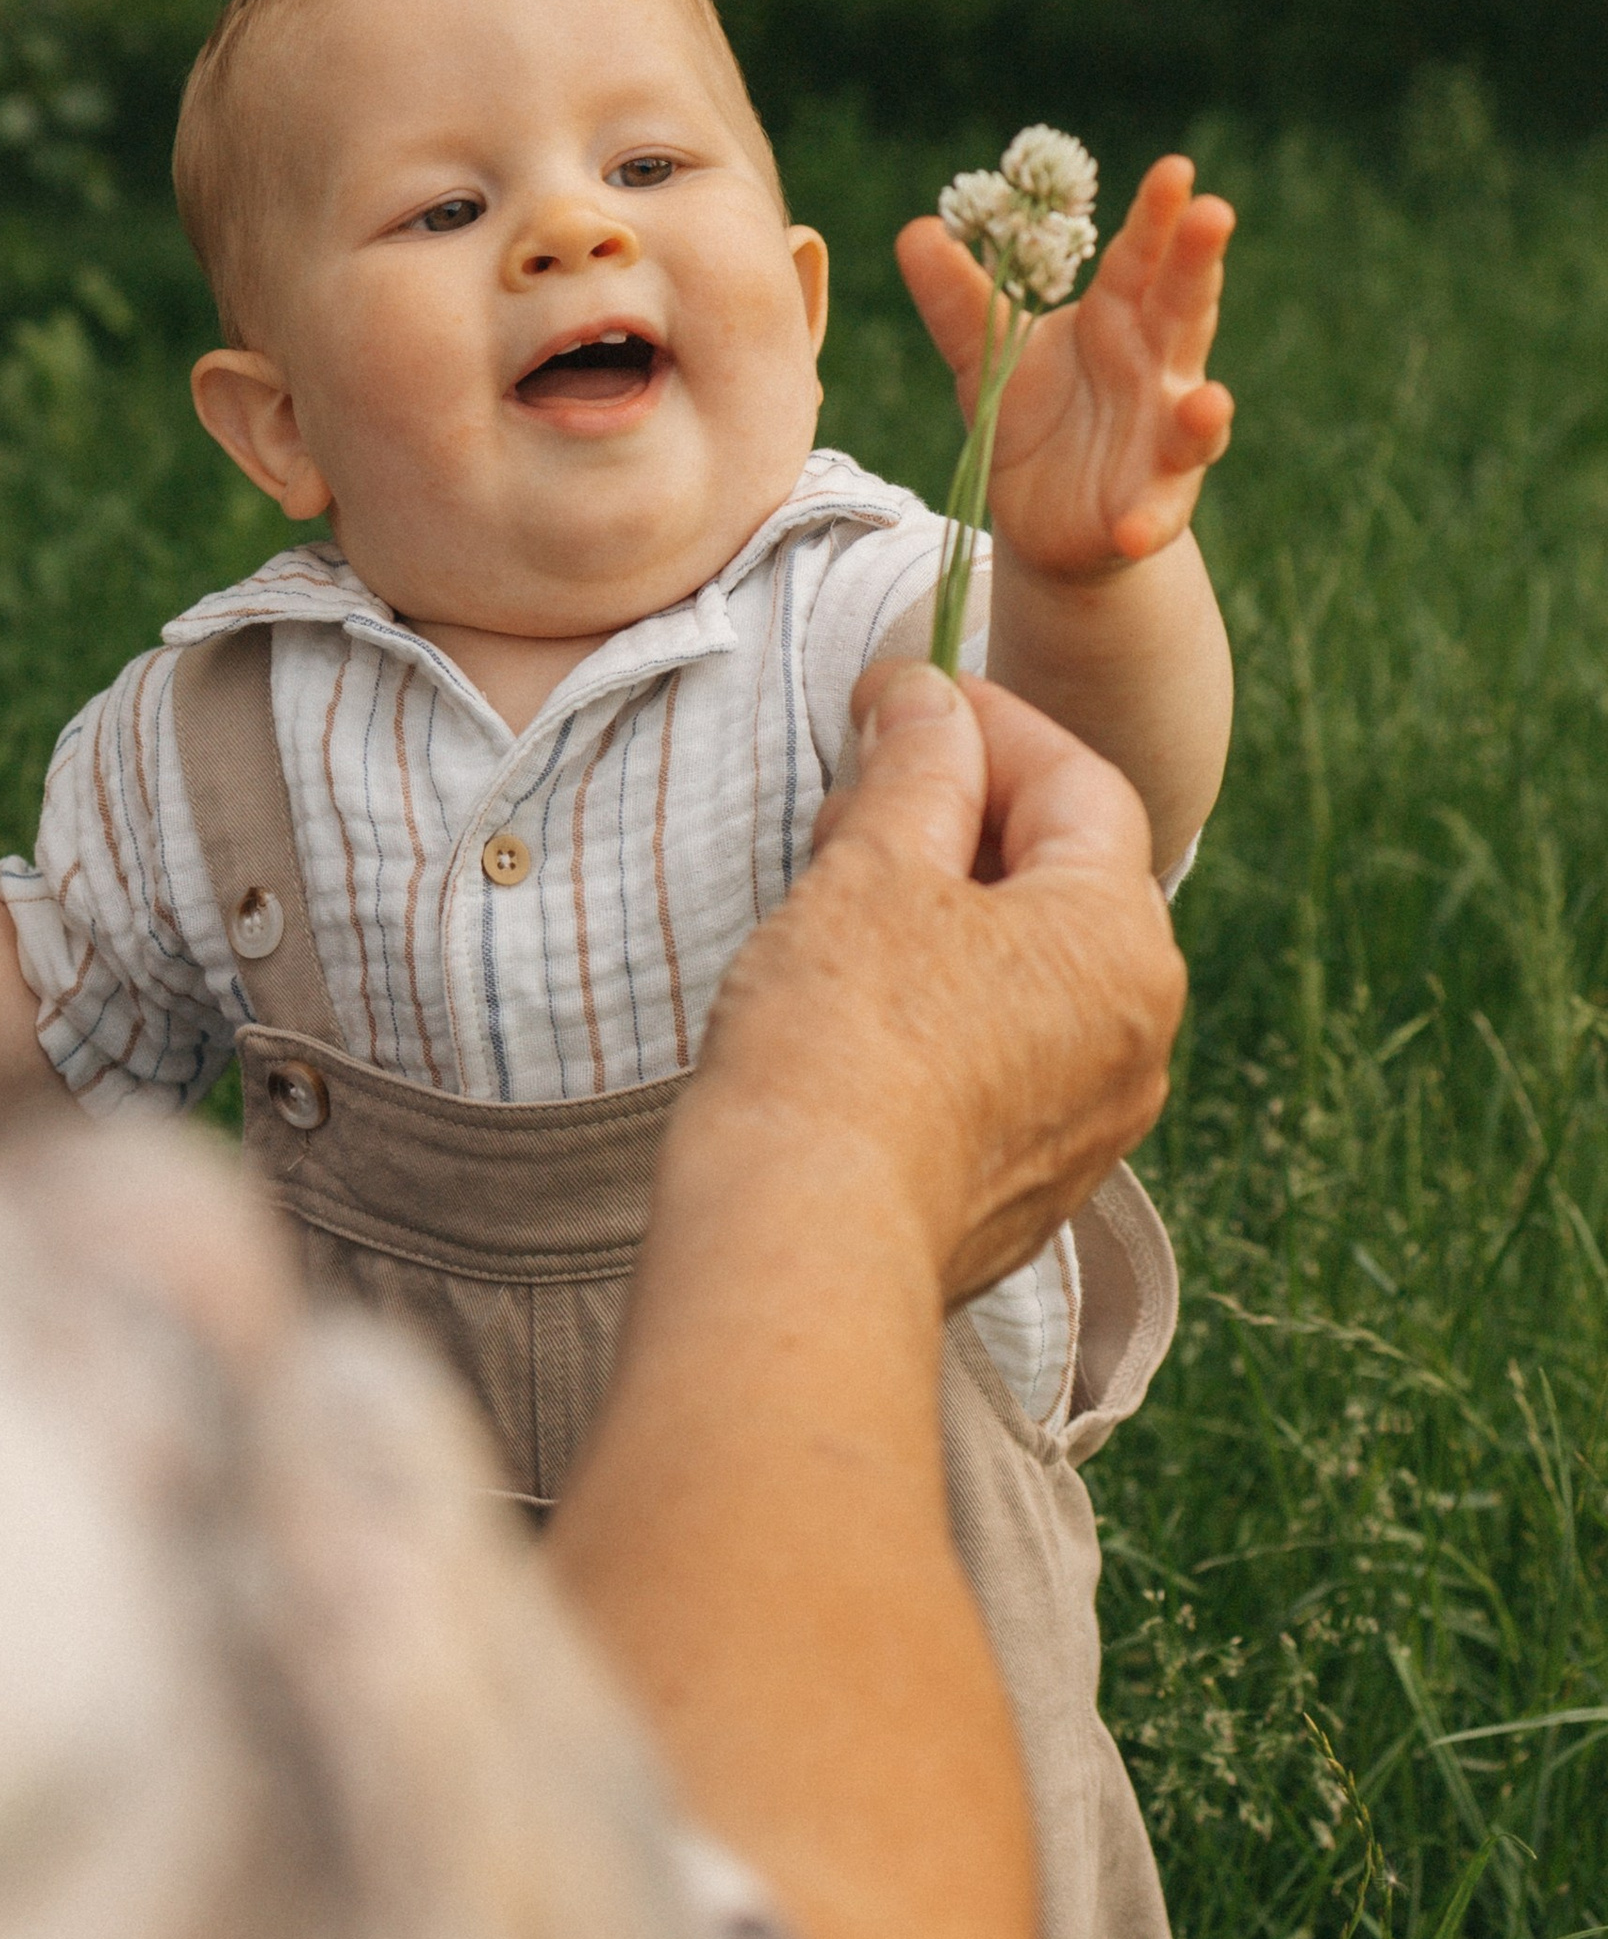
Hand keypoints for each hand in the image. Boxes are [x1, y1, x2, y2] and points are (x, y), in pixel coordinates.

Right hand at [690, 663, 1183, 1302]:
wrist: (801, 1240)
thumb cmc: (839, 1041)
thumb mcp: (875, 867)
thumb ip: (917, 768)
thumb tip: (926, 699)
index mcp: (1122, 944)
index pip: (1079, 783)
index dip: (987, 722)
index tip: (900, 698)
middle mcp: (1138, 1039)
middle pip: (1065, 880)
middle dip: (964, 819)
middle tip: (858, 795)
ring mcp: (1090, 1126)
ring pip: (1032, 974)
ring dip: (950, 914)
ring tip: (845, 894)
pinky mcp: (1028, 1189)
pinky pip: (1004, 1060)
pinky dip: (944, 1007)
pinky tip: (858, 1002)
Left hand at [897, 151, 1233, 580]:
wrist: (1040, 516)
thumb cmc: (1031, 417)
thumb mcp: (985, 355)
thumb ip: (959, 299)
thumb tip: (916, 228)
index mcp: (1119, 320)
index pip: (1139, 259)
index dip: (1157, 216)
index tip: (1175, 169)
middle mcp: (1157, 371)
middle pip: (1183, 313)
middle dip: (1198, 268)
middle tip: (1214, 213)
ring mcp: (1163, 441)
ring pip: (1194, 422)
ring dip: (1204, 414)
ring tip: (1209, 401)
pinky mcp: (1148, 508)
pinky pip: (1155, 516)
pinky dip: (1149, 523)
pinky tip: (1134, 531)